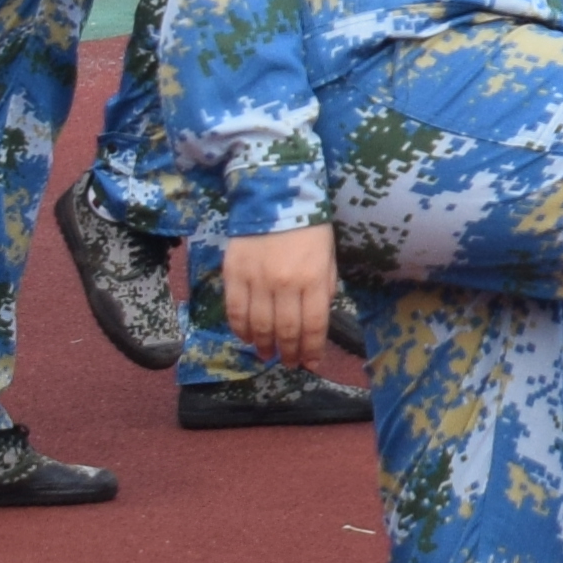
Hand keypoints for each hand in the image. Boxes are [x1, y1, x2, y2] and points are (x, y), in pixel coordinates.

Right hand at [224, 224, 342, 368]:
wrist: (275, 199)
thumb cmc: (308, 230)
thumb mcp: (328, 258)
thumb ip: (324, 288)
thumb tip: (317, 321)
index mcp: (313, 279)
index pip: (313, 324)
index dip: (312, 349)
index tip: (311, 364)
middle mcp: (285, 283)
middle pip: (286, 329)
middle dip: (288, 352)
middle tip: (288, 364)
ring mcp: (257, 280)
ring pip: (259, 325)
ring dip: (264, 345)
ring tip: (267, 355)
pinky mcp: (234, 275)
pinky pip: (235, 310)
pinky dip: (240, 329)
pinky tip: (247, 338)